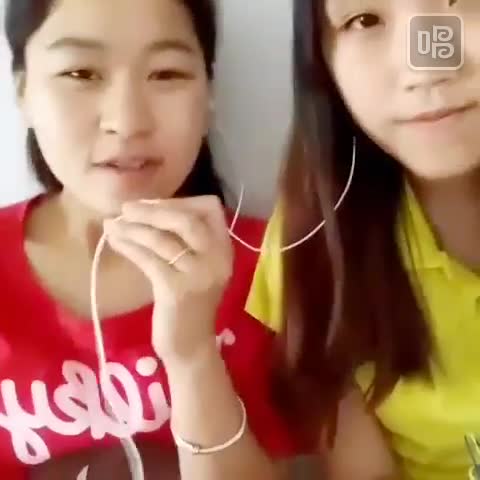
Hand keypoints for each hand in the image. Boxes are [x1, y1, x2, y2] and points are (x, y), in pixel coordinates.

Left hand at [104, 195, 232, 364]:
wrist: (190, 345)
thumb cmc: (188, 304)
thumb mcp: (196, 267)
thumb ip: (184, 241)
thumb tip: (146, 210)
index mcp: (224, 248)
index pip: (209, 208)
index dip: (179, 202)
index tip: (153, 206)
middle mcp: (217, 258)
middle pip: (185, 219)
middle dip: (152, 210)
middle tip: (126, 208)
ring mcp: (199, 274)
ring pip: (162, 239)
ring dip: (132, 228)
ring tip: (111, 224)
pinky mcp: (177, 290)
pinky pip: (149, 259)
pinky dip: (129, 247)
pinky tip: (114, 242)